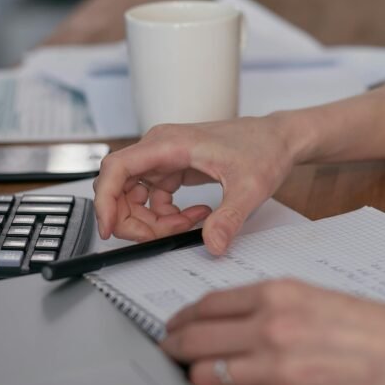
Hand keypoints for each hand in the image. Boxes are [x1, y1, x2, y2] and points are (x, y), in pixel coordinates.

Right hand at [93, 115, 301, 253]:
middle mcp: (160, 148)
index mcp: (168, 143)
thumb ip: (229, 218)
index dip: (105, 200)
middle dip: (133, 220)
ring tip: (188, 226)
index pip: (117, 168)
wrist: (279, 139)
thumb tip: (212, 245)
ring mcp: (165, 159)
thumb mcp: (250, 188)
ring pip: (135, 196)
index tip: (109, 229)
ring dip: (152, 221)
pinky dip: (167, 216)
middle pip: (120, 187)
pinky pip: (154, 198)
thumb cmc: (264, 149)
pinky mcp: (173, 169)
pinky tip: (195, 217)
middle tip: (159, 238)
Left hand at [160, 279, 384, 384]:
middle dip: (175, 349)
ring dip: (199, 379)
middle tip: (170, 354)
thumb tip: (234, 323)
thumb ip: (275, 308)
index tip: (175, 327)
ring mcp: (277, 370)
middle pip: (193, 339)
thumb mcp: (323, 299)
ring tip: (200, 379)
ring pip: (205, 376)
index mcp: (280, 294)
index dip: (182, 320)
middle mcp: (271, 327)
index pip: (206, 306)